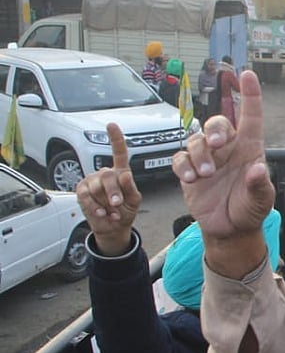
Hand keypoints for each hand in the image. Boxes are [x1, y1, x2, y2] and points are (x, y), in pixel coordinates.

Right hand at [75, 123, 141, 255]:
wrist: (113, 227)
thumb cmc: (125, 211)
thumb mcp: (134, 201)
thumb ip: (130, 188)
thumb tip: (125, 175)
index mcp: (121, 172)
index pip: (119, 153)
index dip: (115, 138)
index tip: (111, 125)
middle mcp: (105, 174)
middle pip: (107, 175)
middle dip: (113, 191)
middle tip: (117, 204)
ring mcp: (92, 182)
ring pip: (95, 187)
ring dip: (105, 203)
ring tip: (111, 211)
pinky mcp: (82, 191)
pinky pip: (86, 197)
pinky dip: (95, 207)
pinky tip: (102, 213)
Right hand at [172, 70, 274, 274]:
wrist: (229, 229)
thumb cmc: (249, 210)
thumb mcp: (260, 201)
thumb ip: (258, 186)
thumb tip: (257, 169)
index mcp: (249, 149)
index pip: (251, 117)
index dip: (250, 95)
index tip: (247, 74)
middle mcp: (227, 149)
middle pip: (217, 123)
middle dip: (214, 128)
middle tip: (216, 144)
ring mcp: (207, 159)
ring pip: (195, 140)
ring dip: (199, 154)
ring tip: (205, 175)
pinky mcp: (189, 170)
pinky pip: (180, 158)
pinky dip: (183, 166)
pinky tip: (191, 179)